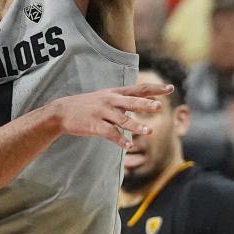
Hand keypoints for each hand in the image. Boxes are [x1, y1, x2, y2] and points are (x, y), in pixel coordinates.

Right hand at [56, 81, 172, 147]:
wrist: (62, 111)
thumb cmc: (88, 105)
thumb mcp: (106, 96)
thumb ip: (125, 98)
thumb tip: (146, 98)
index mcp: (115, 93)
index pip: (139, 89)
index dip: (155, 88)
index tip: (171, 88)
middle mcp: (111, 101)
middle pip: (131, 102)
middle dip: (145, 104)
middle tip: (160, 106)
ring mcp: (102, 113)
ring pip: (122, 119)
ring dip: (136, 126)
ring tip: (149, 131)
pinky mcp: (95, 125)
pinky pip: (110, 133)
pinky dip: (120, 139)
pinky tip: (129, 145)